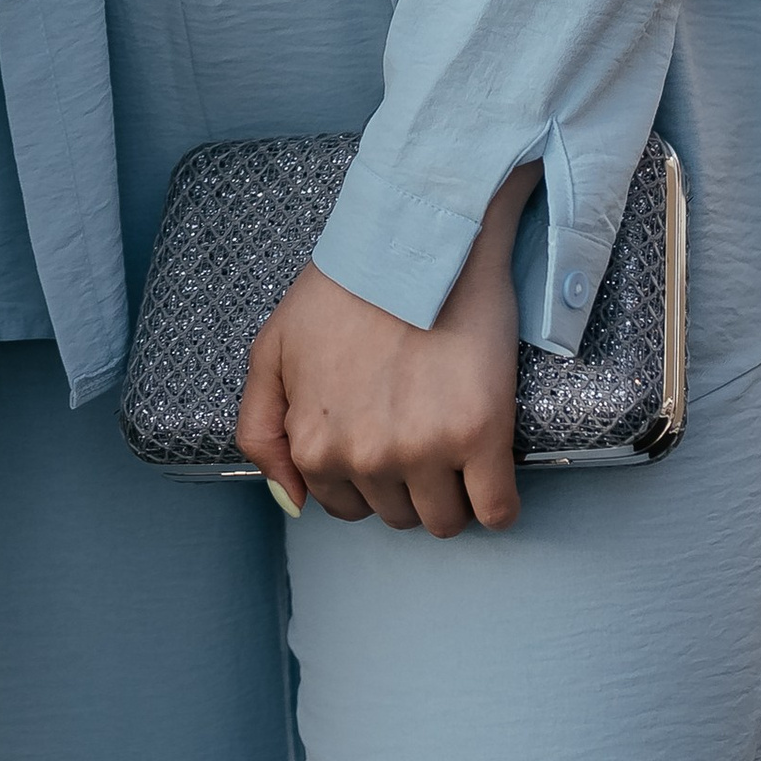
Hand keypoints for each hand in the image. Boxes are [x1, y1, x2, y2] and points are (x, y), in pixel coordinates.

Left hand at [237, 166, 539, 538]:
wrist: (415, 239)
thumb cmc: (344, 288)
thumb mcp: (273, 350)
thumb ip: (262, 430)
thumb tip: (291, 501)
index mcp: (313, 443)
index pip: (343, 505)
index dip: (364, 476)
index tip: (381, 440)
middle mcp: (365, 457)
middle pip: (396, 515)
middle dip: (405, 483)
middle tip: (417, 429)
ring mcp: (423, 451)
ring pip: (444, 520)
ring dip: (450, 495)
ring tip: (453, 444)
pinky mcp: (480, 437)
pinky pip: (496, 512)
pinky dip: (498, 505)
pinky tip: (492, 472)